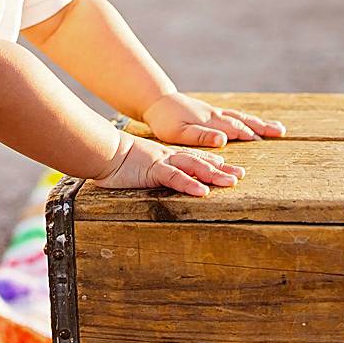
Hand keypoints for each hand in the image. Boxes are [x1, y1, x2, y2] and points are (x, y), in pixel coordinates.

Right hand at [91, 132, 246, 197]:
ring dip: (214, 175)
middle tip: (240, 176)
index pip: (195, 159)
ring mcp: (163, 162)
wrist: (103, 150)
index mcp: (167, 156)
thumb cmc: (117, 160)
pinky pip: (175, 178)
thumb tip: (155, 177)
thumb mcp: (141, 165)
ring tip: (232, 182)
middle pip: (201, 162)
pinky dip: (190, 184)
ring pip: (194, 168)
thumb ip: (152, 171)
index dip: (213, 164)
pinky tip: (204, 191)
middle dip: (221, 169)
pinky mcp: (154, 170)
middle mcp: (169, 157)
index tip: (229, 169)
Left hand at [141, 91, 286, 147]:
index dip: (250, 135)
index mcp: (211, 122)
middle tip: (281, 132)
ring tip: (277, 128)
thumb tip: (224, 140)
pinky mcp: (211, 112)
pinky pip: (235, 115)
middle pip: (244, 122)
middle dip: (262, 128)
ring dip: (259, 123)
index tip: (267, 142)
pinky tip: (253, 123)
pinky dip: (248, 120)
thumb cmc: (165, 121)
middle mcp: (216, 116)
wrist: (157, 101)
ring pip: (242, 117)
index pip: (235, 130)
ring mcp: (215, 112)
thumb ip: (202, 136)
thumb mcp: (179, 133)